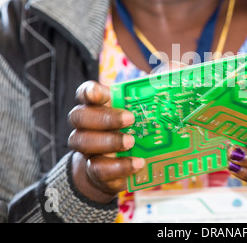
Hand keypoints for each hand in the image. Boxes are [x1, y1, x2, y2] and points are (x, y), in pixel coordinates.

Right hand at [67, 81, 144, 203]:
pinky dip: (120, 166)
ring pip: (83, 142)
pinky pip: (99, 169)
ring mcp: (87, 149)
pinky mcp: (95, 171)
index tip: (96, 93)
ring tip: (132, 142)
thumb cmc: (130, 132)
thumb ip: (148, 94)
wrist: (116, 168)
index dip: (89, 92)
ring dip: (109, 141)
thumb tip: (167, 76)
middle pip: (80, 116)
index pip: (85, 93)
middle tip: (130, 119)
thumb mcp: (139, 112)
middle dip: (105, 117)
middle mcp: (86, 126)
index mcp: (97, 106)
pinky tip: (138, 163)